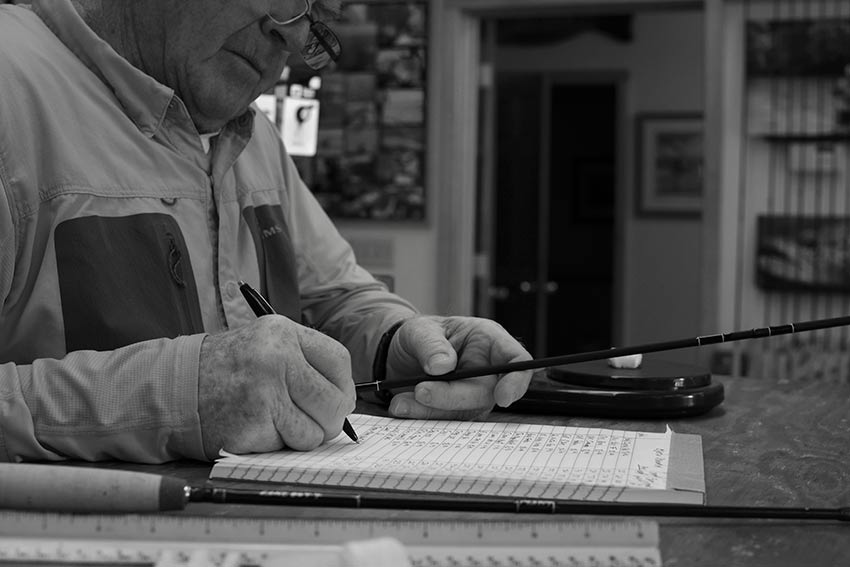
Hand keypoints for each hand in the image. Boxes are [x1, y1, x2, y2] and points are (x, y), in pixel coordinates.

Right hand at [197, 315, 355, 458]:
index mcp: (283, 333)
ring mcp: (264, 393)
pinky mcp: (252, 426)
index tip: (336, 398)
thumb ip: (304, 363)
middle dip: (330, 419)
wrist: (174, 387)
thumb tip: (345, 399)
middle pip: (335, 401)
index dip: (343, 386)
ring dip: (300, 435)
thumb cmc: (226, 369)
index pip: (339, 361)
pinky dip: (276, 444)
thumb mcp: (265, 345)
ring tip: (274, 420)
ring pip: (315, 432)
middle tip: (314, 421)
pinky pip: (287, 446)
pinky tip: (254, 427)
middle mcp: (276, 359)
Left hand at [384, 316, 532, 419]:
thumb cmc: (419, 335)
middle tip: (421, 391)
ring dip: (431, 410)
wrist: (398, 354)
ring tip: (401, 402)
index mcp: (488, 341)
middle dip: (453, 396)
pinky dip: (422, 415)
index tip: (502, 397)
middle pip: (486, 393)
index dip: (516, 381)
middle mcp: (486, 370)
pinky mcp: (454, 410)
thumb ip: (430, 345)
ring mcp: (471, 393)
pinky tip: (402, 406)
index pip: (516, 360)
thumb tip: (442, 366)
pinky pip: (445, 420)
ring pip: (464, 412)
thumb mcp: (420, 330)